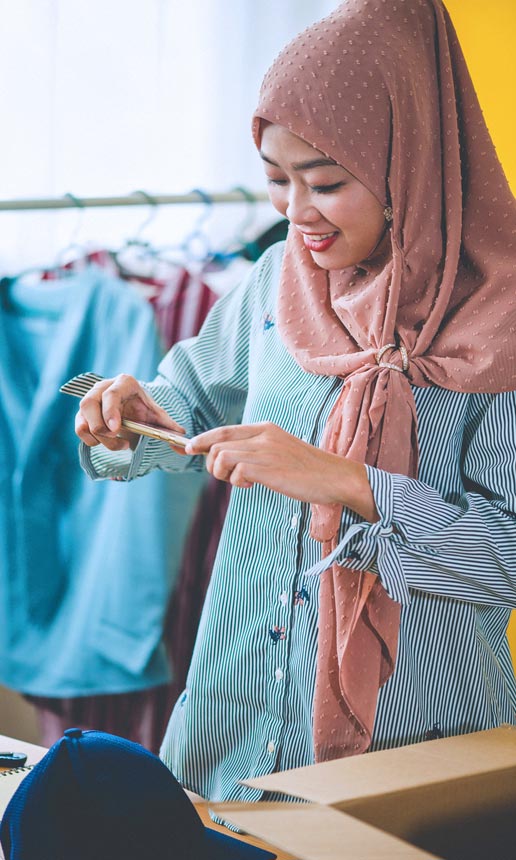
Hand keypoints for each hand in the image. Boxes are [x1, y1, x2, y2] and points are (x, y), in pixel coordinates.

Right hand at [75, 373, 185, 451]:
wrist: (132, 410)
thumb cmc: (145, 410)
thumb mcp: (157, 416)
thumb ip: (168, 426)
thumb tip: (182, 437)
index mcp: (124, 383)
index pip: (112, 394)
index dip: (110, 410)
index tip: (115, 428)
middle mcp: (102, 387)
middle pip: (90, 404)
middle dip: (101, 426)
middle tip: (118, 439)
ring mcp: (90, 398)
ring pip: (82, 417)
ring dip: (97, 436)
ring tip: (119, 444)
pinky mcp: (82, 413)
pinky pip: (79, 427)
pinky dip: (89, 439)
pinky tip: (104, 443)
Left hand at [185, 422, 376, 518]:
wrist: (334, 477)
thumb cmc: (308, 469)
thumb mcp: (280, 450)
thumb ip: (257, 450)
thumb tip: (228, 458)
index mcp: (265, 428)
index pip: (224, 430)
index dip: (202, 439)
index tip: (189, 448)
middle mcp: (263, 435)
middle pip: (217, 444)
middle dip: (213, 464)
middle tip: (228, 477)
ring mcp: (266, 451)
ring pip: (222, 456)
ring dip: (223, 474)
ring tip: (241, 482)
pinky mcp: (269, 468)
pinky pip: (236, 471)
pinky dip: (237, 482)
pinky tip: (252, 486)